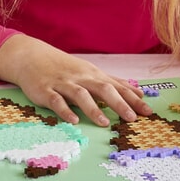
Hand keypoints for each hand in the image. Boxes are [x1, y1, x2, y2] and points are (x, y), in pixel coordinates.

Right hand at [0, 34, 152, 125]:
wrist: (31, 56)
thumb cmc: (64, 67)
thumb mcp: (91, 72)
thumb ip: (114, 83)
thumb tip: (139, 92)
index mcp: (93, 75)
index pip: (117, 86)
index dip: (133, 99)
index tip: (148, 112)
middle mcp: (81, 78)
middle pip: (103, 89)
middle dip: (119, 103)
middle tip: (132, 118)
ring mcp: (63, 84)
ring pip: (81, 95)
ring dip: (93, 109)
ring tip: (104, 124)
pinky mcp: (46, 91)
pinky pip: (57, 101)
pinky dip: (65, 110)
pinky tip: (74, 120)